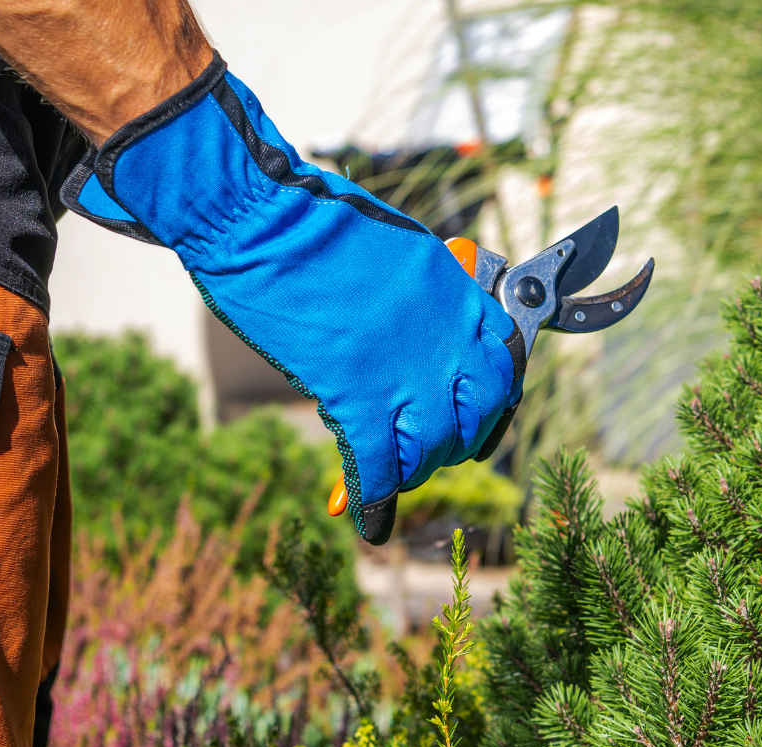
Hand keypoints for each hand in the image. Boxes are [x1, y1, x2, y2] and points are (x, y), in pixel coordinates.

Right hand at [63, 59, 522, 544]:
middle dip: (457, 442)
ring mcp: (406, 370)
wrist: (258, 212)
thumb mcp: (399, 248)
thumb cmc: (312, 218)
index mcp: (459, 293)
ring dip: (413, 471)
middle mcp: (447, 336)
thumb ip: (425, 294)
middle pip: (478, 416)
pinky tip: (368, 520)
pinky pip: (379, 466)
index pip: (504, 364)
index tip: (474, 414)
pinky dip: (374, 500)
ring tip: (392, 476)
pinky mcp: (357, 394)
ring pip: (431, 448)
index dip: (491, 400)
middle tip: (429, 451)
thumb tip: (425, 334)